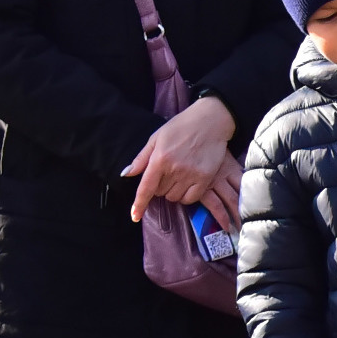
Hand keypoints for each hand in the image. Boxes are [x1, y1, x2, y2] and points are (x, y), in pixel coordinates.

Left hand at [124, 97, 237, 223]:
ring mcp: (191, 174)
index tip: (135, 216)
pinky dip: (187, 195)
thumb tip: (126, 174)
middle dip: (160, 187)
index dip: (139, 204)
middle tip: (167, 173)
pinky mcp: (205, 178)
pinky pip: (191, 198)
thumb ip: (142, 158)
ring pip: (175, 198)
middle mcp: (174, 169)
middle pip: (160, 193)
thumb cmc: (181, 127)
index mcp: (160, 158)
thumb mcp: (157, 138)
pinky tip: (188, 184)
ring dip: (173, 192)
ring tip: (179, 177)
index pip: (146, 188)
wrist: (210, 121)